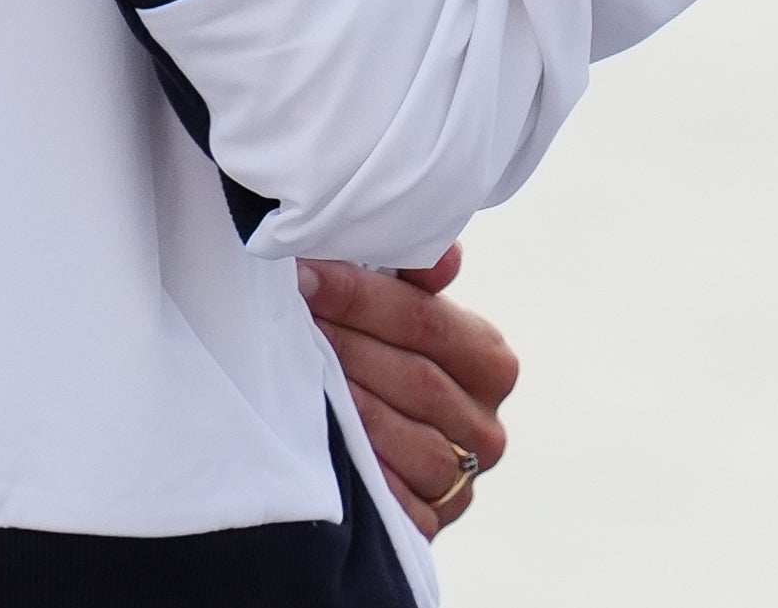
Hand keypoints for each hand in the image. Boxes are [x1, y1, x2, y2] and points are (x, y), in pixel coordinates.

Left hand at [303, 249, 518, 537]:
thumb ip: (418, 278)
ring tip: (297, 373)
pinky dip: (359, 469)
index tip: (305, 277)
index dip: (362, 297)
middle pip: (416, 380)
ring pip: (407, 440)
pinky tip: (323, 441)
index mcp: (489, 363)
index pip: (428, 322)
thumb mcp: (403, 315)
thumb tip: (445, 255)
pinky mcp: (429, 523)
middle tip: (288, 317)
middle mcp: (486, 427)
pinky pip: (396, 500)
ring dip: (348, 405)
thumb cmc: (386, 359)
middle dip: (345, 344)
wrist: (380, 443)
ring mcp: (461, 481)